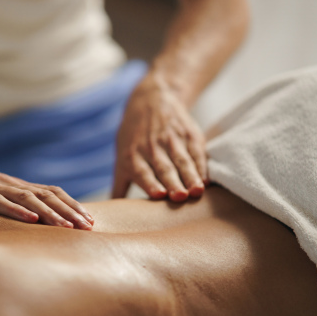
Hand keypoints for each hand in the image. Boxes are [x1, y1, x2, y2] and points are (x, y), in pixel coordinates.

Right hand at [0, 150, 94, 229]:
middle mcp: (3, 183)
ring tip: (68, 227)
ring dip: (49, 213)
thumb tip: (26, 223)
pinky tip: (31, 221)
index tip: (89, 220)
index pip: (48, 192)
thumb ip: (3, 205)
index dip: (70, 205)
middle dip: (68, 211)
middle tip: (89, 227)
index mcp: (9, 184)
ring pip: (24, 198)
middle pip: (43, 195)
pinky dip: (15, 211)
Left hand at [113, 76, 207, 201]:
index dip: (150, 183)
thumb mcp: (121, 155)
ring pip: (182, 160)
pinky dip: (202, 165)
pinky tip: (207, 179)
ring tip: (198, 191)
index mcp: (132, 155)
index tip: (158, 196)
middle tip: (181, 197)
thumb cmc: (133, 137)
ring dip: (190, 176)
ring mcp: (172, 139)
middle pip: (164, 168)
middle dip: (173, 183)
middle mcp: (151, 147)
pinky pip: (197, 152)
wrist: (150, 100)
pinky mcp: (189, 134)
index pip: (142, 171)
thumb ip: (119, 185)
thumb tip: (109, 215)